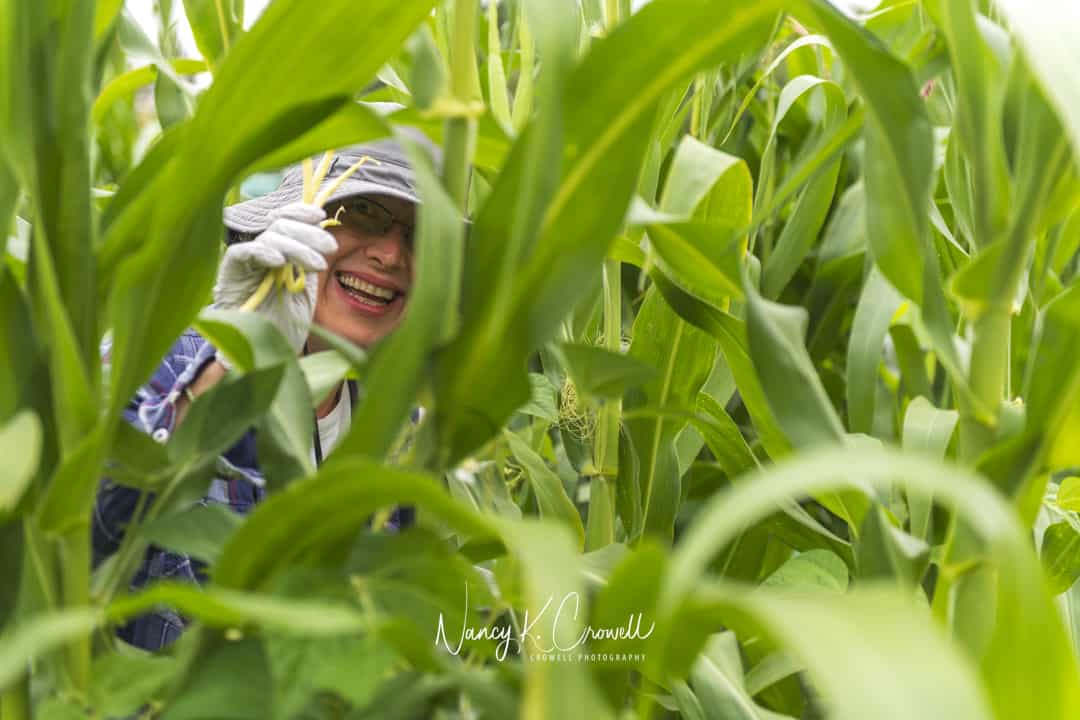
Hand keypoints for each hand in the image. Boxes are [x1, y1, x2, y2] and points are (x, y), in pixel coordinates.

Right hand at [213, 202, 336, 360]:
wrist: (266, 356)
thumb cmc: (286, 326)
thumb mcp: (307, 290)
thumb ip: (310, 263)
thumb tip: (325, 235)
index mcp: (278, 252)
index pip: (284, 219)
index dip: (300, 212)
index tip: (321, 217)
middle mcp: (260, 253)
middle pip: (280, 225)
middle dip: (308, 232)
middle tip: (330, 247)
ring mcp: (245, 263)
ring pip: (268, 236)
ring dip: (297, 246)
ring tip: (318, 265)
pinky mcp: (230, 275)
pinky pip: (242, 253)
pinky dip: (262, 251)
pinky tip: (279, 261)